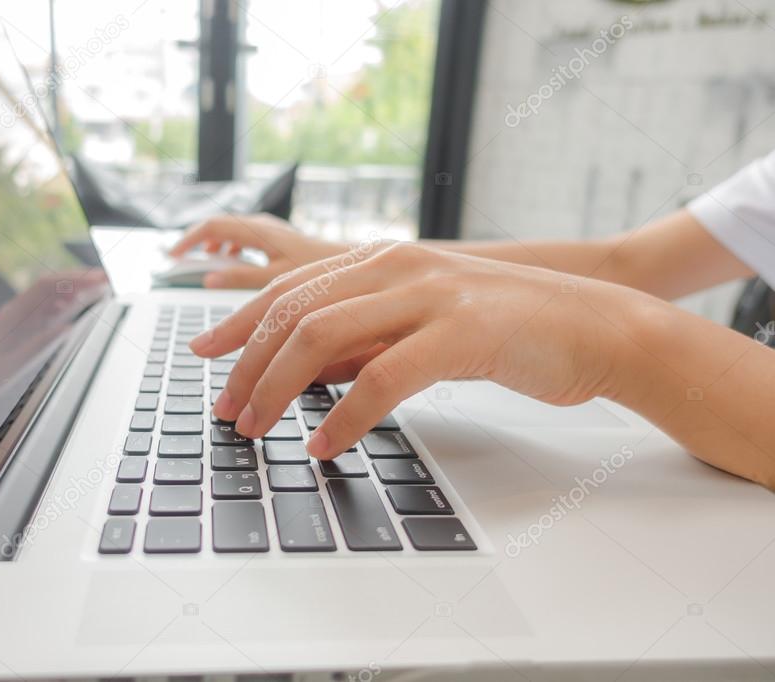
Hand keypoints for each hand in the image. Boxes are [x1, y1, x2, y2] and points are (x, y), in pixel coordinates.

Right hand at [169, 213, 347, 288]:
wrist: (358, 265)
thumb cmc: (323, 271)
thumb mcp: (276, 279)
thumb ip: (241, 278)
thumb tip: (209, 277)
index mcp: (259, 231)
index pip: (212, 226)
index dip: (188, 240)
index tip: (173, 257)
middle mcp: (265, 226)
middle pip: (220, 225)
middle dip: (199, 241)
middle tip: (183, 259)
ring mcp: (273, 231)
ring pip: (234, 231)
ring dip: (217, 245)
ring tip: (207, 262)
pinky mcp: (281, 240)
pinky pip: (247, 238)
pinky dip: (233, 249)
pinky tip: (236, 265)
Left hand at [190, 242, 651, 458]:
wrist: (597, 326)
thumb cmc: (508, 331)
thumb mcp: (421, 325)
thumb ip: (364, 339)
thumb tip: (302, 373)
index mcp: (384, 260)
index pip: (290, 290)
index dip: (239, 326)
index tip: (205, 357)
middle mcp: (397, 266)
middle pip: (293, 314)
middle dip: (247, 366)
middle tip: (227, 412)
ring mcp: (429, 294)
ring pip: (323, 337)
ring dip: (278, 389)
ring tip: (258, 431)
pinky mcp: (461, 332)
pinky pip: (381, 377)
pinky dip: (343, 417)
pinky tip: (324, 446)